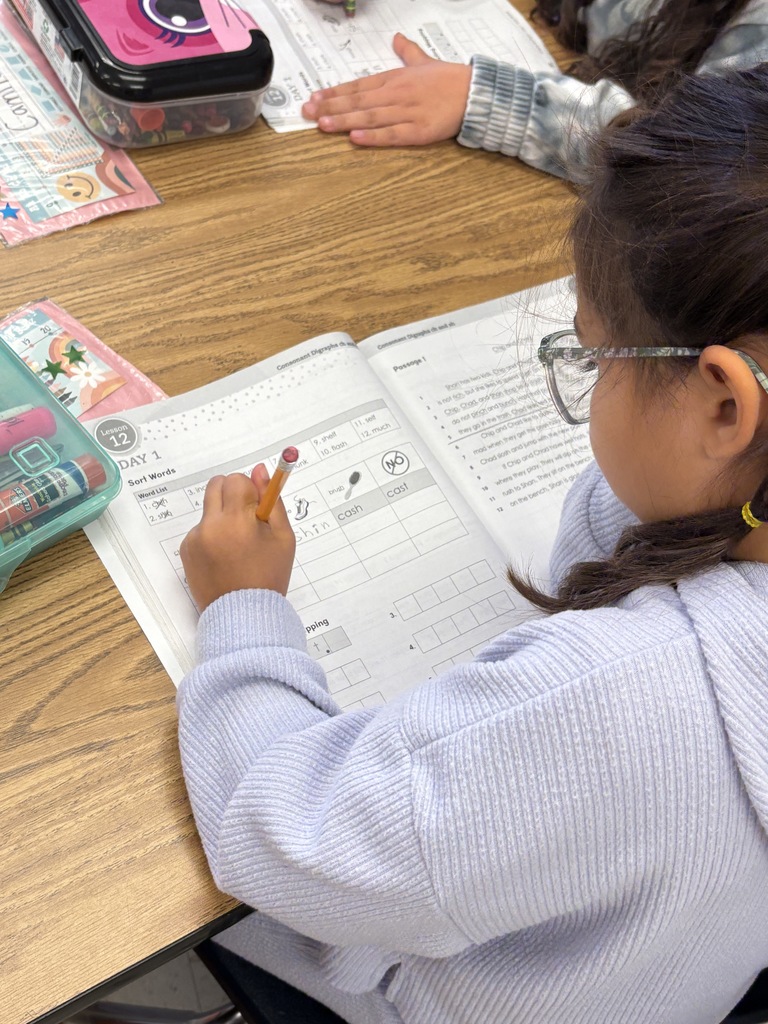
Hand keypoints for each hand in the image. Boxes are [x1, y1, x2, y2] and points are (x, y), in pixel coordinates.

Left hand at [180, 465, 295, 612]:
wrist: (243, 614)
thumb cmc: (269, 575)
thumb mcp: (283, 537)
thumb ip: (272, 500)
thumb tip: (260, 471)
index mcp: (237, 521)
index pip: (236, 480)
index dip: (250, 491)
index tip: (257, 509)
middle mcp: (210, 526)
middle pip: (216, 485)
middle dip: (232, 494)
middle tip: (246, 519)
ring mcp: (195, 538)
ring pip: (209, 509)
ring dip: (222, 517)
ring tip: (237, 546)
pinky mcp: (186, 550)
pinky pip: (200, 529)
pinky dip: (212, 536)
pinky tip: (224, 557)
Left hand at [301, 33, 471, 145]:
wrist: (476, 92)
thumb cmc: (449, 79)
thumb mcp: (425, 61)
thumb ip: (407, 52)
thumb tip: (397, 37)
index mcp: (394, 78)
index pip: (358, 86)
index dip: (334, 93)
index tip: (314, 98)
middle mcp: (396, 94)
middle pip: (358, 101)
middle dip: (331, 107)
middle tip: (307, 113)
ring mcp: (407, 112)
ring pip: (370, 117)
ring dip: (345, 120)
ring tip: (322, 124)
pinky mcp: (419, 131)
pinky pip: (392, 135)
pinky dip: (373, 137)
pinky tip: (355, 138)